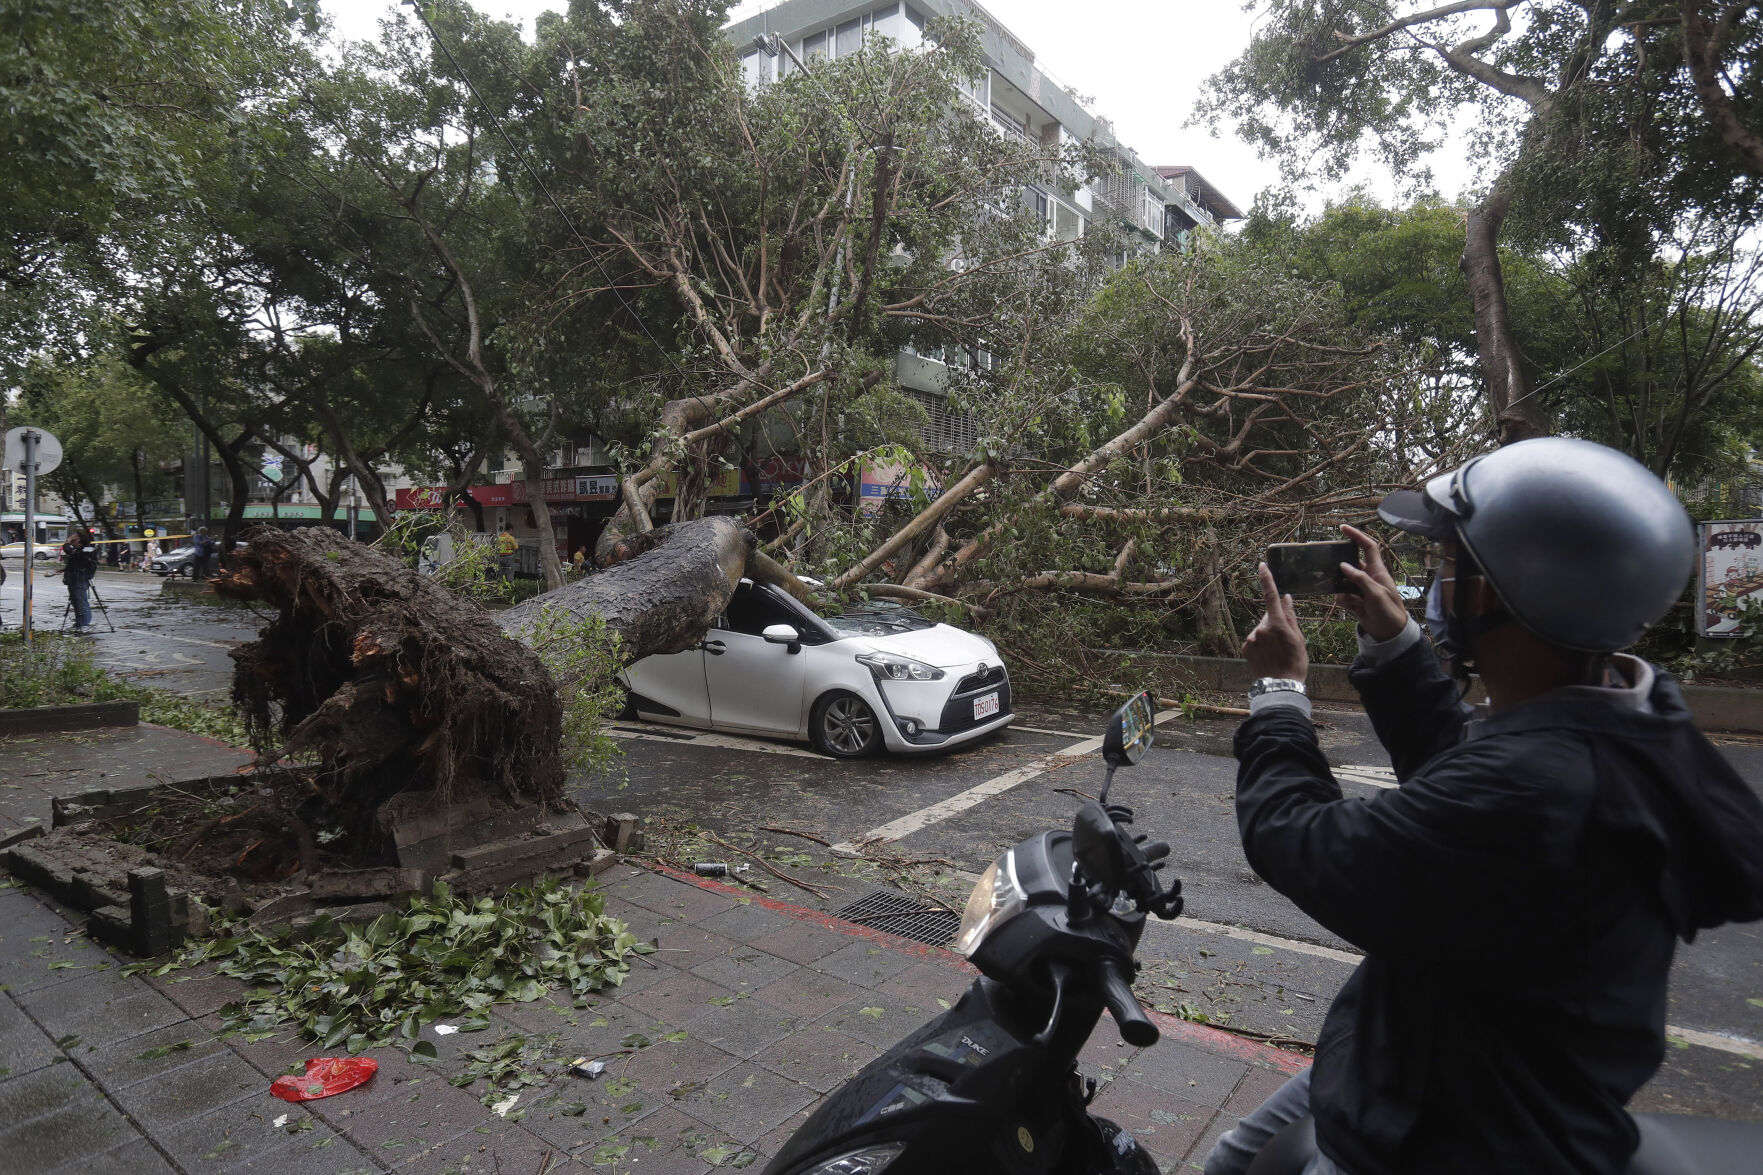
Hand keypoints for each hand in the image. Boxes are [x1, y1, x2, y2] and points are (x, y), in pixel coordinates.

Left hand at [1242, 562, 1307, 680]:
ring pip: (1261, 629)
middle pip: (1268, 616)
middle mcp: (1261, 629)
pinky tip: (1268, 655)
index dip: (1266, 579)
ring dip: (1268, 634)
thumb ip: (1290, 616)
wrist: (1280, 685)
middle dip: (1275, 621)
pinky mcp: (1245, 647)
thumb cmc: (1295, 662)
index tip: (1261, 565)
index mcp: (1277, 624)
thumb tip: (1286, 598)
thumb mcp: (1298, 638)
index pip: (1271, 596)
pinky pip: (1254, 639)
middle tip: (1285, 640)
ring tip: (1277, 651)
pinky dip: (1261, 643)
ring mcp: (1251, 638)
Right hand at [1335, 524, 1409, 641]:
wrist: (1389, 632)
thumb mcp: (1375, 593)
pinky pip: (1341, 595)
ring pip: (1342, 581)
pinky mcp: (1354, 600)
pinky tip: (1352, 608)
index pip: (1367, 547)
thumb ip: (1359, 578)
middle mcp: (1367, 577)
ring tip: (1349, 598)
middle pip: (1350, 564)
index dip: (1357, 536)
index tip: (1343, 528)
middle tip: (1330, 567)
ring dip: (1341, 588)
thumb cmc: (1388, 610)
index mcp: (1377, 571)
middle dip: (1340, 566)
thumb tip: (1342, 565)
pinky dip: (1343, 600)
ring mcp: (1360, 589)